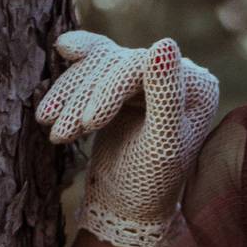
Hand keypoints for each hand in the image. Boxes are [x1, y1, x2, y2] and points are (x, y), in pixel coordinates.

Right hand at [35, 31, 219, 246]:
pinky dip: (72, 77)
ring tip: (48, 124)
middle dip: (85, 97)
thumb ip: (165, 97)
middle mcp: (177, 72)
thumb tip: (164, 42)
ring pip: (101, 65)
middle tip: (58, 133)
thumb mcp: (161, 145)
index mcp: (197, 87)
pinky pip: (94, 65)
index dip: (112, 89)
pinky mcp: (124, 80)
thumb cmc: (152, 183)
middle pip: (120, 65)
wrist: (130, 204)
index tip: (89, 124)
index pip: (147, 68)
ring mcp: (148, 74)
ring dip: (70, 93)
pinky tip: (59, 51)